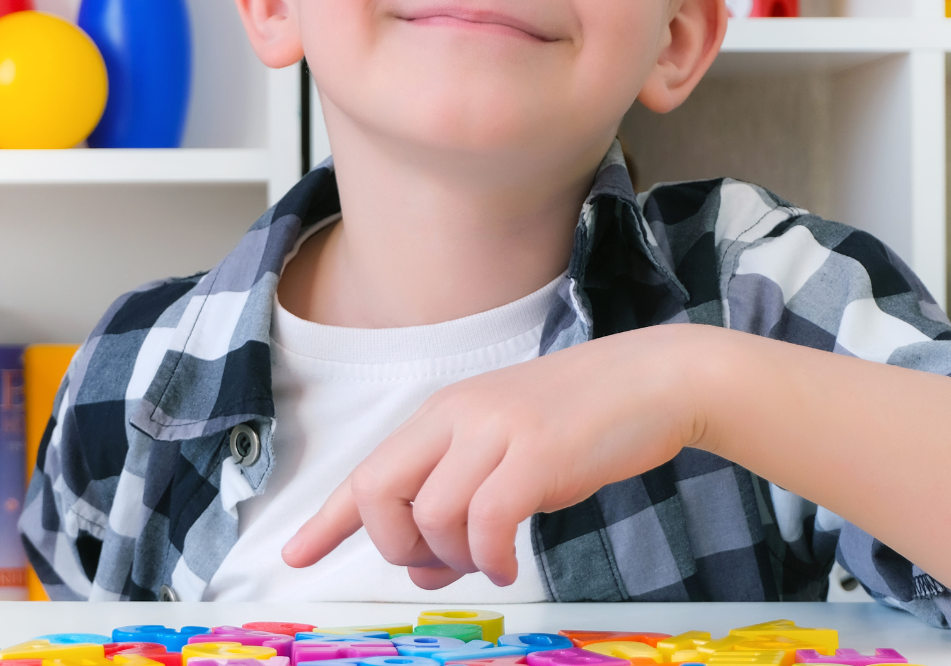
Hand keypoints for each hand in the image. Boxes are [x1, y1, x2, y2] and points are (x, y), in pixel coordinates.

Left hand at [280, 324, 710, 588]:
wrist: (656, 380)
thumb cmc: (586, 421)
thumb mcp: (511, 453)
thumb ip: (462, 501)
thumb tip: (426, 570)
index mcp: (445, 412)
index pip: (369, 470)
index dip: (327, 519)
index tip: (295, 555)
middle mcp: (459, 415)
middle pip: (380, 493)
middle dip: (396, 548)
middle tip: (438, 568)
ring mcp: (497, 430)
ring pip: (431, 516)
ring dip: (452, 560)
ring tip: (487, 562)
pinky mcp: (538, 454)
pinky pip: (487, 522)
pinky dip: (490, 558)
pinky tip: (508, 564)